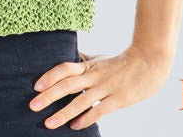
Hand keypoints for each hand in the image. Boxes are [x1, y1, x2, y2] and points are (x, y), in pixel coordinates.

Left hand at [28, 42, 173, 129]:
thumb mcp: (101, 58)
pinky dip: (85, 119)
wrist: (150, 61)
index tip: (35, 86)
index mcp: (89, 65)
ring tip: (49, 123)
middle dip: (49, 96)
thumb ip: (85, 60)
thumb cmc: (123, 61)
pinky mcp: (118, 99)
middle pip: (67, 85)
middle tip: (33, 106)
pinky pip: (99, 110)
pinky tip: (74, 127)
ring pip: (80, 101)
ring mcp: (106, 87)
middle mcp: (94, 75)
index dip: (49, 76)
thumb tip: (71, 56)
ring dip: (63, 113)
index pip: (64, 68)